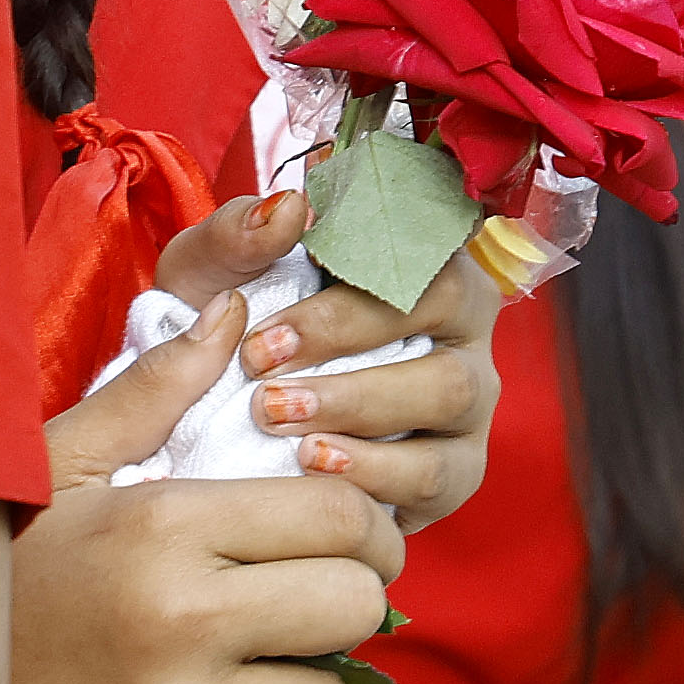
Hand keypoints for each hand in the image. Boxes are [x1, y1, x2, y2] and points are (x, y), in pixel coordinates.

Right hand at [12, 282, 407, 683]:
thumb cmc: (1, 570)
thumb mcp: (58, 466)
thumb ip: (154, 390)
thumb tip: (234, 312)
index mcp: (162, 525)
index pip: (340, 515)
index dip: (363, 526)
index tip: (344, 539)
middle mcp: (180, 622)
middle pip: (356, 606)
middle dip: (343, 599)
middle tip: (298, 601)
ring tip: (238, 666)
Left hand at [166, 190, 510, 531]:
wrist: (221, 408)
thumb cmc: (237, 325)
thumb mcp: (216, 274)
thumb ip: (240, 233)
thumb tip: (286, 208)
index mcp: (422, 264)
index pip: (418, 255)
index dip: (347, 298)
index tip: (264, 335)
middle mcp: (462, 330)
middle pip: (441, 324)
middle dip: (352, 363)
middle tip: (266, 394)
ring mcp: (467, 406)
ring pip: (449, 397)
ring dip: (363, 413)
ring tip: (288, 434)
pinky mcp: (455, 472)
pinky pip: (438, 475)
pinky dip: (377, 475)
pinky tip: (317, 472)